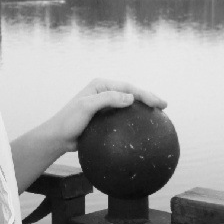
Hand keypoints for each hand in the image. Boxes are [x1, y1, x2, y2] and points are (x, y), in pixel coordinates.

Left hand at [49, 78, 166, 152]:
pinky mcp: (104, 118)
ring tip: (159, 115)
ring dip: (143, 108)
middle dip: (148, 98)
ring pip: (128, 105)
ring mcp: (104, 106)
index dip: (145, 93)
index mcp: (100, 85)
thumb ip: (107, 99)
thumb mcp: (86, 107)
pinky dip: (133, 121)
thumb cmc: (68, 121)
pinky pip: (122, 118)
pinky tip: (142, 130)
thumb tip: (131, 97)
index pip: (128, 87)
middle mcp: (104, 92)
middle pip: (131, 93)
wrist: (58, 138)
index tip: (159, 103)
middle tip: (165, 106)